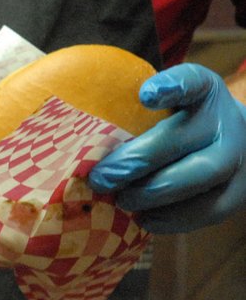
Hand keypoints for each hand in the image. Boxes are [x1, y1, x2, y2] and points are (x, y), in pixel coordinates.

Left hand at [88, 63, 245, 232]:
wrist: (229, 148)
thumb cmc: (176, 128)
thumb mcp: (163, 111)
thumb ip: (129, 116)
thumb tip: (71, 139)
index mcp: (204, 92)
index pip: (192, 81)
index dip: (171, 86)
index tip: (144, 95)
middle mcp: (224, 121)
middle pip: (184, 138)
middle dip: (137, 161)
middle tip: (101, 178)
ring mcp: (234, 158)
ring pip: (198, 176)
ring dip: (152, 193)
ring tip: (123, 200)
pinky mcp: (234, 194)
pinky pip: (205, 210)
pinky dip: (169, 218)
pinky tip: (143, 217)